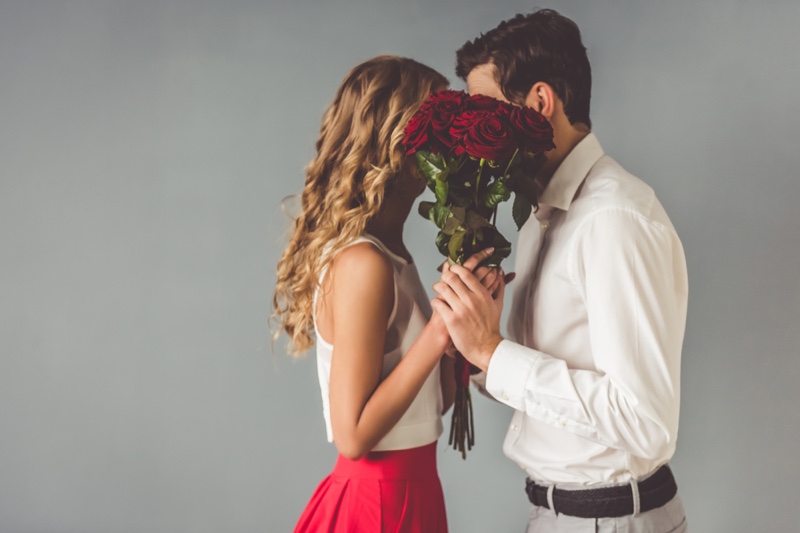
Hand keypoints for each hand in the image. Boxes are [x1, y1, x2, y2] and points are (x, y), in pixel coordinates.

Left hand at [431, 249, 508, 371]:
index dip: (456, 268)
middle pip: (452, 279)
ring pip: (443, 289)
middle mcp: (471, 300)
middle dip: (445, 276)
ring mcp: (460, 309)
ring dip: (437, 287)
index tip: (453, 269)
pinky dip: (435, 301)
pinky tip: (437, 303)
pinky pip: (438, 304)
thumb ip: (499, 286)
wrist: (486, 348)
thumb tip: (500, 271)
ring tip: (437, 288)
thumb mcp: (498, 304)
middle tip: (443, 279)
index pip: (466, 274)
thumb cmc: (491, 326)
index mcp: (482, 294)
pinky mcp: (452, 320)